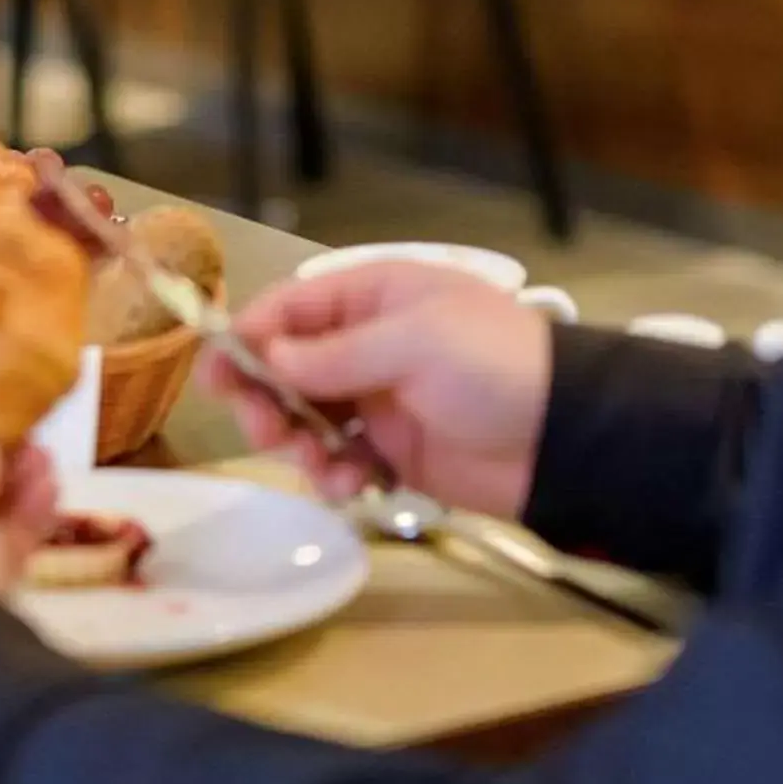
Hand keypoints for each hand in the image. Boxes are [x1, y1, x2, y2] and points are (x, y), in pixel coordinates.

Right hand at [209, 262, 555, 519]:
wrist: (567, 438)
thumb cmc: (494, 367)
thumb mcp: (415, 343)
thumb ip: (335, 354)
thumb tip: (267, 357)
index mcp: (373, 298)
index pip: (291, 309)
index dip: (248, 337)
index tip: (215, 375)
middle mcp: (367, 345)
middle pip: (286, 366)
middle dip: (265, 399)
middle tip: (264, 431)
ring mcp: (379, 400)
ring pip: (305, 417)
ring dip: (296, 442)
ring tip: (318, 466)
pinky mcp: (392, 451)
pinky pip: (338, 459)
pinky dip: (332, 474)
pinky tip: (349, 485)